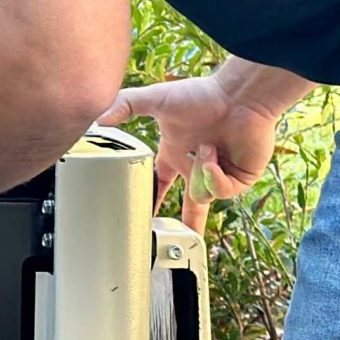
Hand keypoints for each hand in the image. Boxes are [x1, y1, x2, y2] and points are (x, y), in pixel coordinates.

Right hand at [96, 74, 278, 228]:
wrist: (240, 95)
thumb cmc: (203, 94)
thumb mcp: (156, 99)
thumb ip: (124, 105)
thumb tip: (98, 120)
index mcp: (177, 152)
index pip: (161, 183)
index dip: (153, 199)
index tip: (145, 216)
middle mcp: (197, 165)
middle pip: (191, 204)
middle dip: (185, 224)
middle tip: (175, 244)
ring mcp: (220, 173)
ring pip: (201, 198)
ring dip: (199, 175)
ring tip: (205, 150)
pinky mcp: (240, 179)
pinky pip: (221, 193)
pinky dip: (214, 177)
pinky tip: (213, 157)